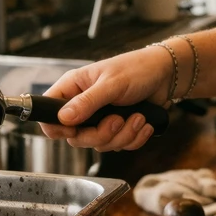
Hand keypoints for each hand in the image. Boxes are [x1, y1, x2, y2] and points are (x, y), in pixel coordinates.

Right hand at [38, 46, 172, 151]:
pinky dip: (134, 138)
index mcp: (74, 88)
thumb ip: (87, 102)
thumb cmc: (137, 69)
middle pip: (76, 137)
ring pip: (99, 144)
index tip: (75, 130)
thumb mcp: (111, 84)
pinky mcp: (116, 129)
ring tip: (138, 117)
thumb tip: (63, 118)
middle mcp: (83, 105)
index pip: (49, 113)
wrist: (166, 75)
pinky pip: (118, 146)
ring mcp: (99, 119)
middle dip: (101, 134)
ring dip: (123, 135)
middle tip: (117, 120)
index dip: (57, 127)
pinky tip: (143, 122)